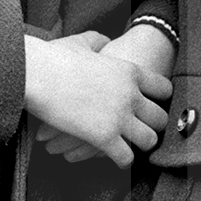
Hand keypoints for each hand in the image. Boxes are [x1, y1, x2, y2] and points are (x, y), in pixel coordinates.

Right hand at [23, 32, 171, 168]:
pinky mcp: (104, 137)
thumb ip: (98, 41)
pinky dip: (123, 160)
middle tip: (144, 130)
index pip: (164, 90)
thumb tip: (103, 40)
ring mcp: (119, 117)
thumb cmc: (54, 58)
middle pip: (160, 118)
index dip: (159, 100)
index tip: (152, 106)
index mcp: (129, 71)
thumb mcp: (82, 42)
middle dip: (153, 126)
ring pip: (149, 140)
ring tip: (131, 146)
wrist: (36, 74)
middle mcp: (131, 95)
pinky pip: (126, 157)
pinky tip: (117, 158)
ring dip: (140, 145)